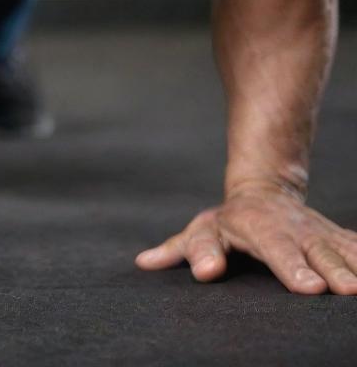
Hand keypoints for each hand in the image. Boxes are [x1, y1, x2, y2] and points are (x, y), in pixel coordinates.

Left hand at [135, 181, 356, 294]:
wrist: (265, 191)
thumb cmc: (227, 222)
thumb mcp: (201, 232)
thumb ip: (182, 250)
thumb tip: (145, 262)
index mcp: (256, 229)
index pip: (272, 249)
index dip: (291, 268)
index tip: (306, 288)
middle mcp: (291, 231)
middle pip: (312, 251)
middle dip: (329, 269)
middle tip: (341, 290)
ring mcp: (318, 234)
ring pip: (342, 249)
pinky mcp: (339, 241)